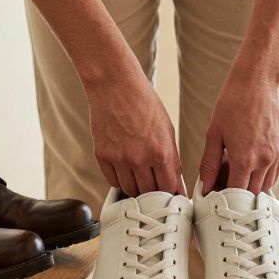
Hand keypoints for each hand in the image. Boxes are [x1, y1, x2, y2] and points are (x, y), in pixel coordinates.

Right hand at [87, 74, 183, 195]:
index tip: (169, 193)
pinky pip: (112, 180)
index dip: (170, 193)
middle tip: (154, 185)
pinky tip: (125, 169)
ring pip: (129, 189)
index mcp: (160, 151)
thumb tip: (176, 183)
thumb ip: (172, 159)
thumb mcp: (167, 130)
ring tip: (139, 175)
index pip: (168, 188)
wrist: (115, 85)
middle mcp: (139, 158)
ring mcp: (119, 158)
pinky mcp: (102, 155)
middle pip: (148, 192)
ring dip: (135, 187)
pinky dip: (120, 179)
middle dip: (153, 191)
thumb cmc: (143, 102)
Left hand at [199, 67, 278, 193]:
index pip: (236, 193)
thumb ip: (209, 164)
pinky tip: (252, 166)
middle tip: (225, 187)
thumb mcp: (214, 134)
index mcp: (245, 159)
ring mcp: (277, 154)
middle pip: (252, 194)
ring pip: (266, 186)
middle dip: (239, 195)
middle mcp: (265, 160)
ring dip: (253, 187)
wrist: (256, 82)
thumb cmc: (232, 104)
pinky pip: (275, 172)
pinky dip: (264, 176)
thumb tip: (204, 187)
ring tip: (238, 175)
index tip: (216, 197)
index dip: (225, 198)